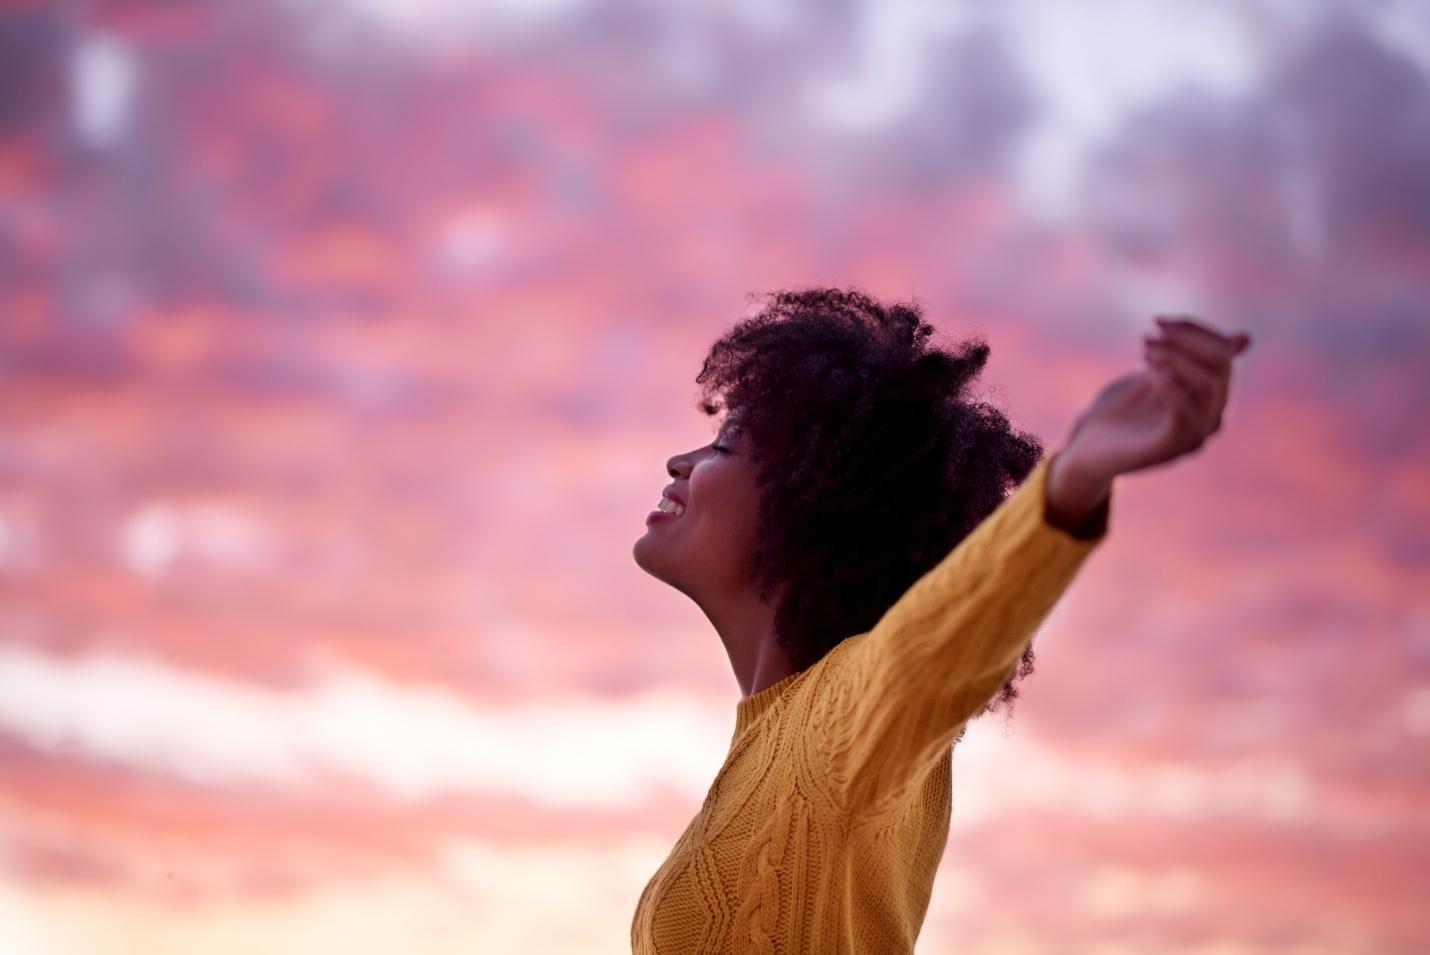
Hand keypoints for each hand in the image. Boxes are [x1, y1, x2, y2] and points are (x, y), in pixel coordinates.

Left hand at [1061, 314, 1252, 487]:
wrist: (1087, 450)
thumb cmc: (1121, 412)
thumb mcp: (1156, 375)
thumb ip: (1189, 356)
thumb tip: (1245, 337)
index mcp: (1211, 399)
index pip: (1223, 355)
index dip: (1194, 331)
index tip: (1159, 321)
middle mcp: (1212, 418)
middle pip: (1220, 366)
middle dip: (1184, 341)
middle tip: (1147, 337)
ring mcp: (1195, 436)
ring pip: (1207, 385)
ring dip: (1176, 358)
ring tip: (1143, 352)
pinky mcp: (1172, 448)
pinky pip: (1185, 414)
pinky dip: (1171, 387)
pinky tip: (1150, 373)